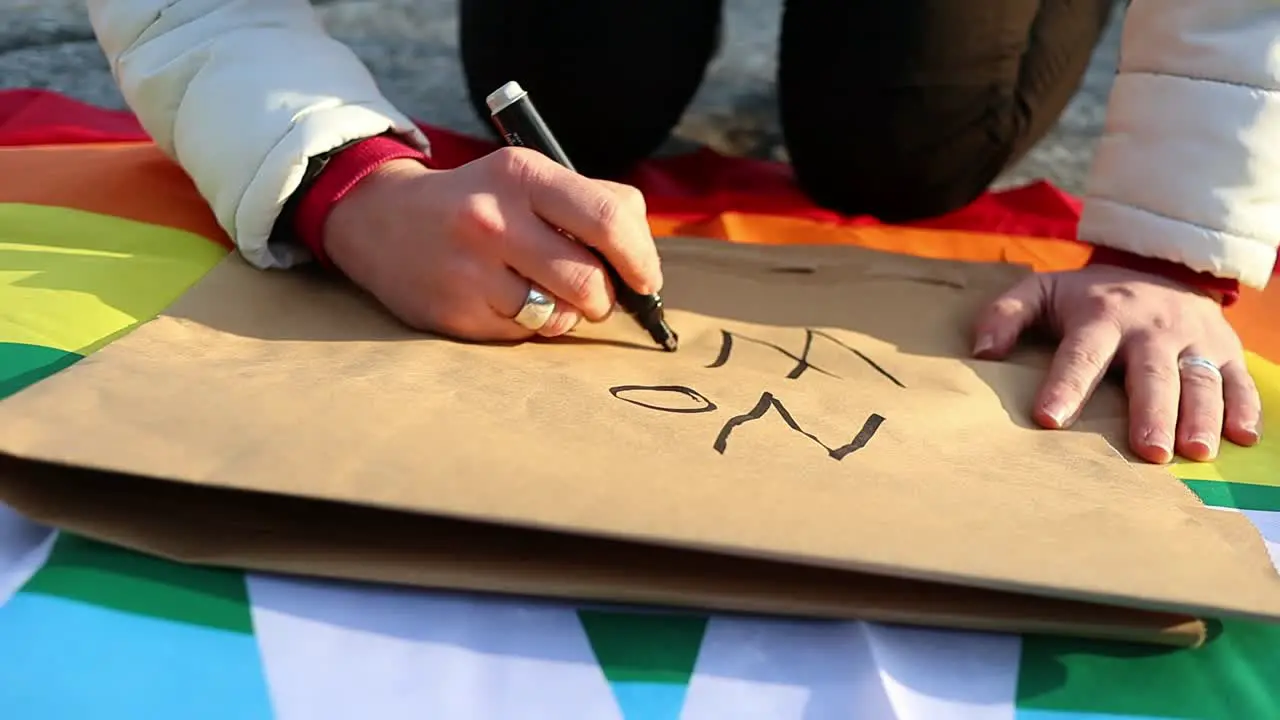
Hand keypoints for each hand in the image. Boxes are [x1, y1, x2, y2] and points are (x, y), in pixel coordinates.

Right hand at [322, 147, 661, 340]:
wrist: (382, 219)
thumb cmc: (480, 201)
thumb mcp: (527, 179)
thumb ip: (591, 205)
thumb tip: (643, 264)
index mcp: (522, 174)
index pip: (609, 219)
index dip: (641, 259)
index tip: (646, 279)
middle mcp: (494, 218)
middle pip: (590, 280)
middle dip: (607, 298)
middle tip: (598, 295)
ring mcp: (471, 269)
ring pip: (560, 316)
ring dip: (569, 314)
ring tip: (546, 293)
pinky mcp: (456, 312)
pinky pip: (524, 334)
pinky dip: (530, 325)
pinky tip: (504, 300)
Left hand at [972, 264, 1261, 462]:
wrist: (1156, 266)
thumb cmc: (1089, 296)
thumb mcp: (1041, 292)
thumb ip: (1005, 315)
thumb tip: (982, 352)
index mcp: (1102, 315)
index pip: (1081, 354)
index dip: (1065, 385)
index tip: (1049, 419)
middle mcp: (1152, 326)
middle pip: (1152, 373)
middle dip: (1151, 411)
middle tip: (1148, 451)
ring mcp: (1193, 338)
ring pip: (1200, 379)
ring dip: (1201, 416)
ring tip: (1195, 452)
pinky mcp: (1226, 348)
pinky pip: (1239, 379)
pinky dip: (1246, 406)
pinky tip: (1242, 437)